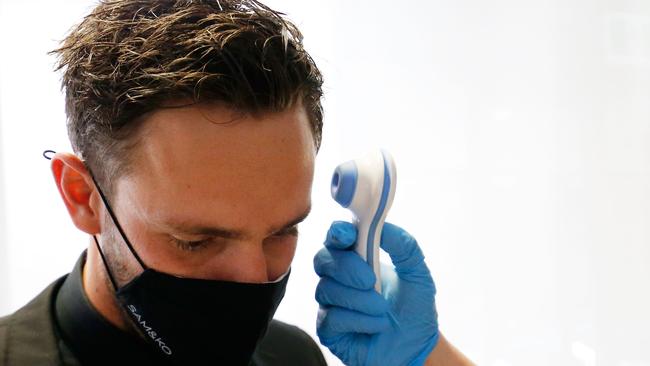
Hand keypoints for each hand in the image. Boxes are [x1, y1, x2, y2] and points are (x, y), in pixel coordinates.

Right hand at [314, 221, 439, 365]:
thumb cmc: (414, 308)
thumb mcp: (417, 273)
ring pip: (327, 289)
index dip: (338, 233)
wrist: (417, 347)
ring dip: (360, 299)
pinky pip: (331, 317)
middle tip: (371, 280)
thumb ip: (404, 246)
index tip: (348, 235)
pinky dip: (358, 320)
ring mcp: (331, 303)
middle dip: (347, 267)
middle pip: (322, 259)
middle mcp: (339, 278)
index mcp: (356, 258)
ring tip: (382, 309)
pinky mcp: (328, 329)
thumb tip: (383, 227)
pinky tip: (376, 325)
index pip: (336, 237)